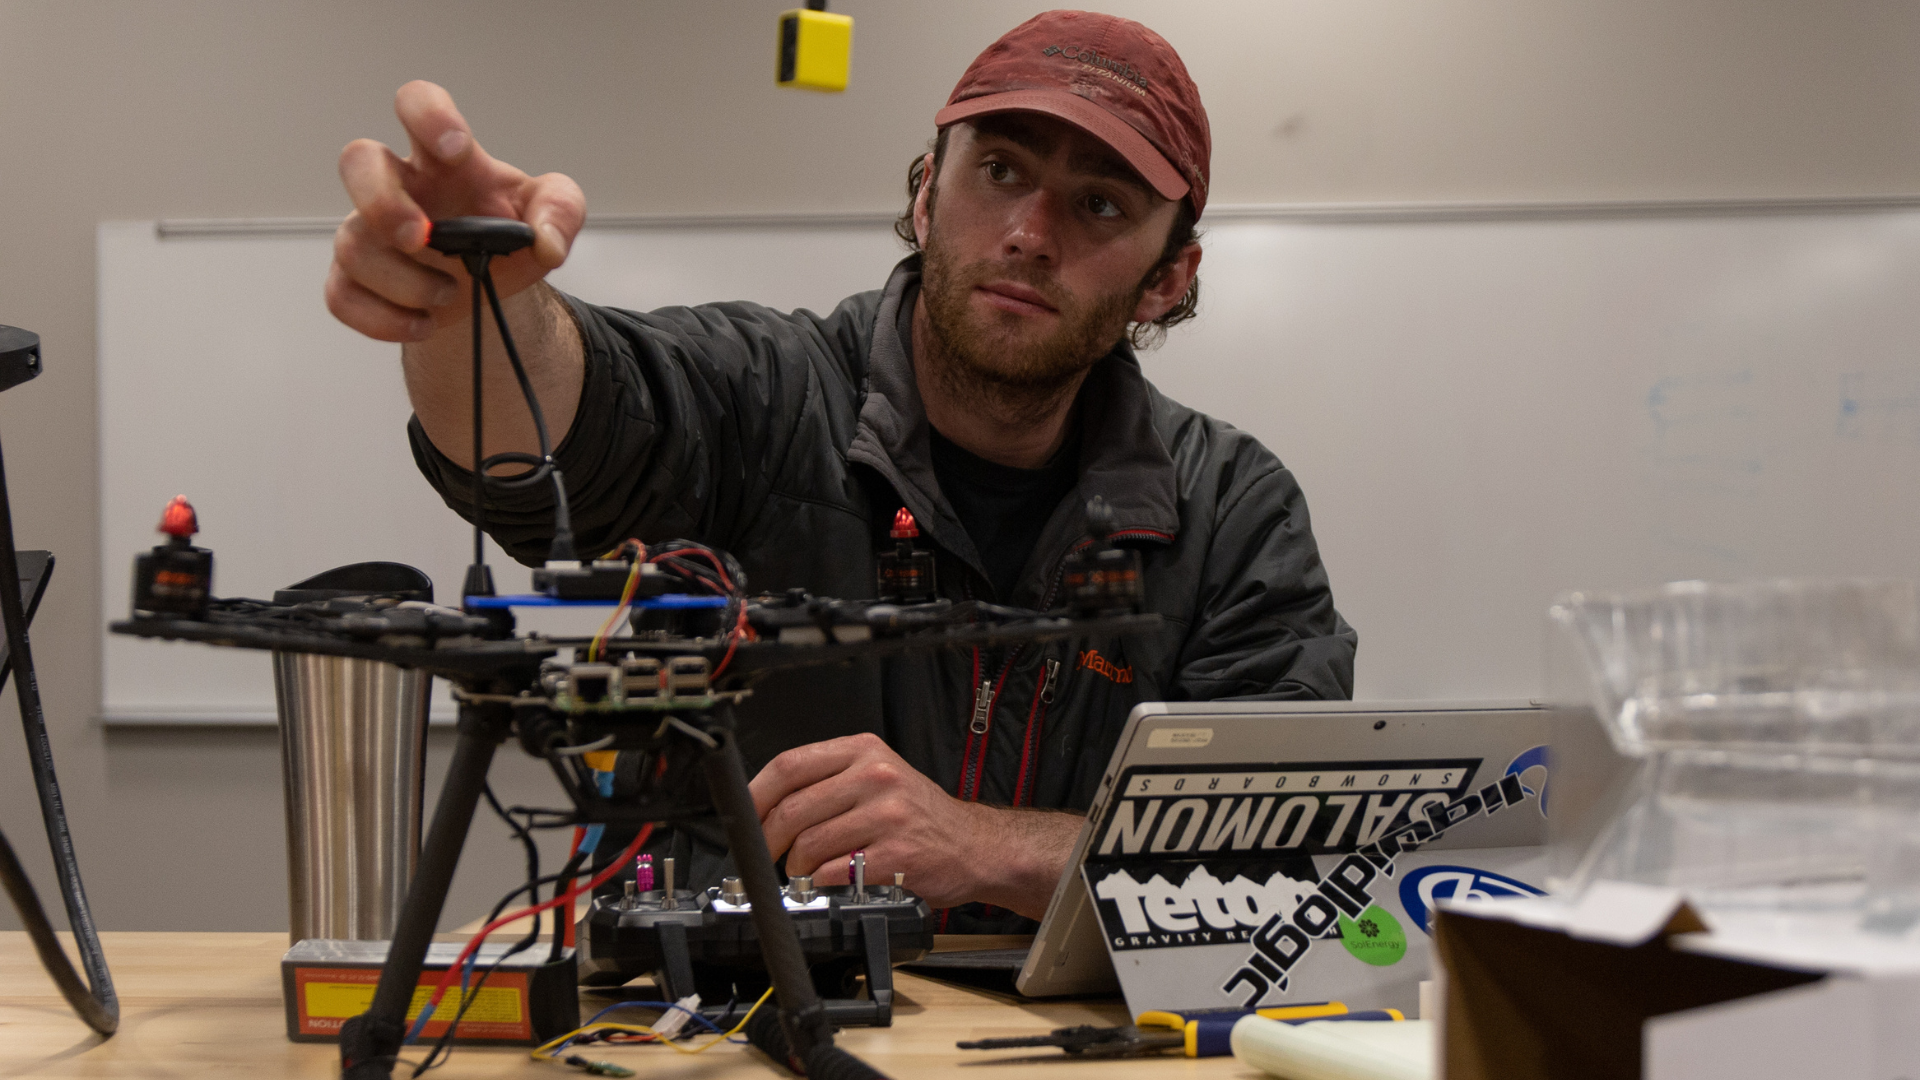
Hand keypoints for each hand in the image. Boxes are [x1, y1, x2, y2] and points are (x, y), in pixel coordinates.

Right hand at [325, 80, 585, 341]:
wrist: (490, 285)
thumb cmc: (508, 232)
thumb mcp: (552, 213)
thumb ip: (561, 212)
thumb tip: (546, 241)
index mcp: (442, 158)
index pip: (418, 102)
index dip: (428, 116)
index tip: (456, 150)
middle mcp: (398, 186)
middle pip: (356, 160)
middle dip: (383, 202)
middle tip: (421, 237)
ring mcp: (370, 231)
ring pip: (353, 244)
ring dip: (405, 281)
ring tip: (448, 293)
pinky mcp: (355, 278)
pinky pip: (341, 296)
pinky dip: (384, 318)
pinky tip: (423, 322)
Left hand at [750, 733, 1086, 918]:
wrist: (975, 846)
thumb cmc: (920, 816)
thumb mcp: (878, 777)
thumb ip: (828, 782)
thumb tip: (765, 806)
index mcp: (864, 751)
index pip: (789, 765)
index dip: (755, 795)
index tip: (744, 818)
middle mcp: (876, 776)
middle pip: (792, 808)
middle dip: (769, 840)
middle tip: (769, 856)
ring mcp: (887, 815)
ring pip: (809, 843)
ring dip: (795, 868)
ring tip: (804, 872)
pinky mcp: (896, 855)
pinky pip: (834, 871)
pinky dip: (820, 883)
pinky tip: (828, 882)